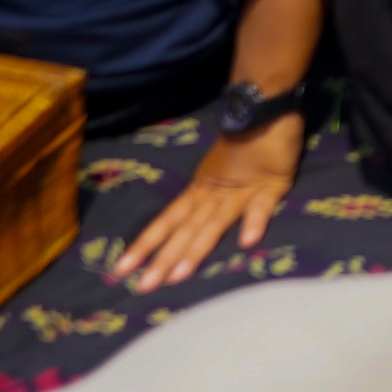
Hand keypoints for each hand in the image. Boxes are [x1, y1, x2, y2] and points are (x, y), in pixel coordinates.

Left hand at [115, 115, 298, 286]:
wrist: (263, 104)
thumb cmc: (244, 137)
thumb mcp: (220, 170)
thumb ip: (212, 195)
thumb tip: (191, 221)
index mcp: (200, 191)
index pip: (167, 221)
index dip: (146, 244)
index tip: (121, 269)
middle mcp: (213, 195)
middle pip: (185, 230)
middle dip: (163, 259)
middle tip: (143, 287)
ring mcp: (241, 191)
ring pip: (214, 224)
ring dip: (196, 250)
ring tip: (179, 276)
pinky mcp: (271, 184)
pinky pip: (261, 206)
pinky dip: (253, 222)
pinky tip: (247, 242)